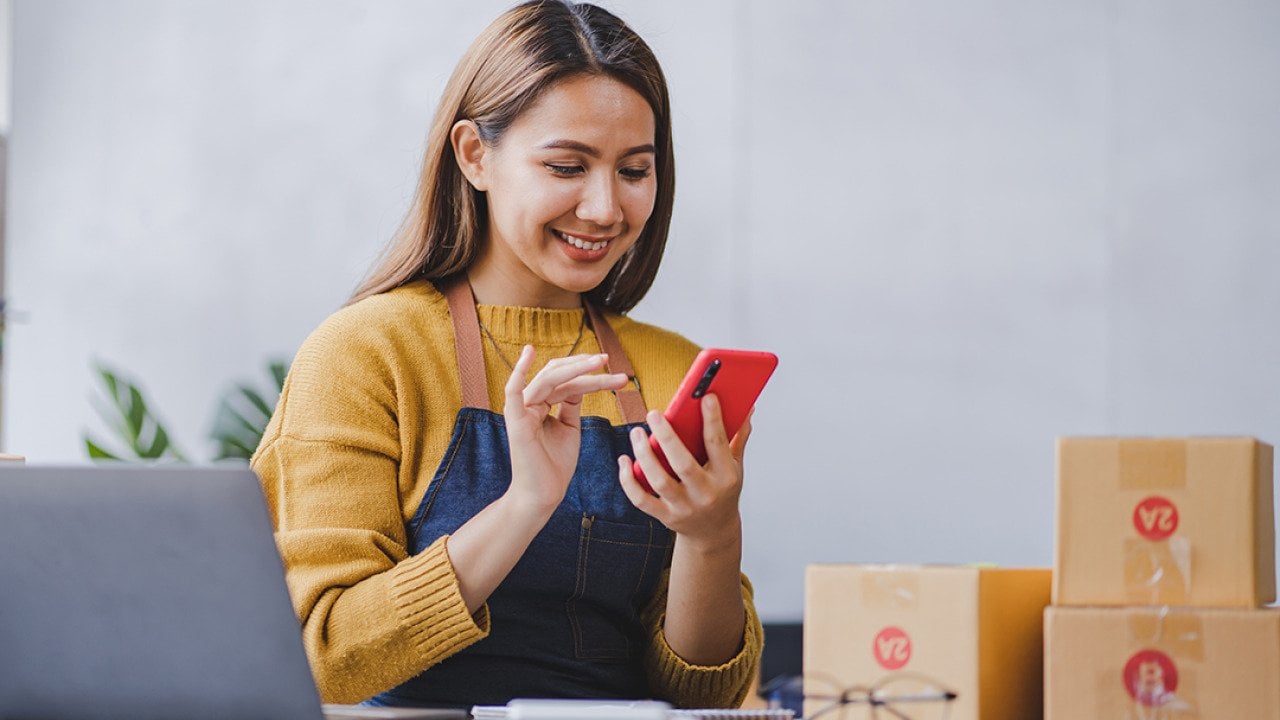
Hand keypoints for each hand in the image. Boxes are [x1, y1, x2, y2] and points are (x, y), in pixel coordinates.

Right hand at [504, 346, 628, 512]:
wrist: (544, 495)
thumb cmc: (555, 465)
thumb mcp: (569, 428)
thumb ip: (570, 404)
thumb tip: (580, 384)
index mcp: (542, 404)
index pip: (567, 381)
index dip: (591, 375)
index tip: (618, 375)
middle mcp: (530, 403)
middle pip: (558, 375)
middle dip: (585, 366)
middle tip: (608, 359)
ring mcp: (521, 410)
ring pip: (549, 379)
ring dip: (575, 368)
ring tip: (601, 362)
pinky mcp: (516, 421)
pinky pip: (513, 390)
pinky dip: (518, 370)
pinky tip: (529, 352)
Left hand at [618, 393, 750, 545]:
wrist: (713, 532)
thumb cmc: (722, 492)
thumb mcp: (735, 467)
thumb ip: (737, 438)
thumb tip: (747, 408)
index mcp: (725, 477)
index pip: (718, 444)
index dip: (712, 419)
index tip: (705, 397)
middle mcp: (705, 493)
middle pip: (683, 464)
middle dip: (666, 437)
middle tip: (653, 413)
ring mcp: (684, 507)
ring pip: (659, 480)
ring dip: (644, 455)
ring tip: (636, 432)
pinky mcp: (665, 516)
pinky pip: (641, 499)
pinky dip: (628, 480)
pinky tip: (624, 460)